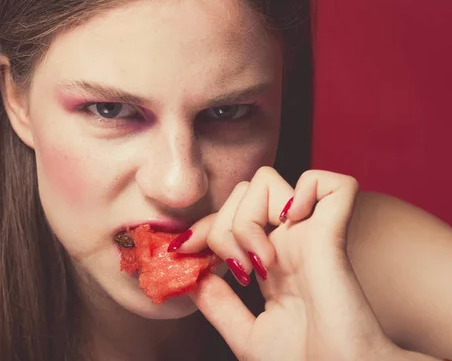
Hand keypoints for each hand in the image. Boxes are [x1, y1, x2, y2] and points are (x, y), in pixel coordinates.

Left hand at [175, 167, 395, 359]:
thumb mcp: (247, 335)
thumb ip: (218, 303)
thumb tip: (191, 273)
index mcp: (271, 260)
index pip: (229, 217)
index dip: (202, 228)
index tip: (182, 251)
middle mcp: (288, 241)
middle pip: (239, 193)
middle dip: (220, 227)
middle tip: (238, 272)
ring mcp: (310, 235)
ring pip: (266, 181)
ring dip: (246, 217)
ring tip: (262, 262)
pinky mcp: (333, 235)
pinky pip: (333, 183)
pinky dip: (308, 189)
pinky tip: (293, 223)